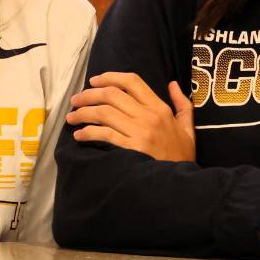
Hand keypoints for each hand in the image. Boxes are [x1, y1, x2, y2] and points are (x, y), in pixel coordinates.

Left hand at [66, 71, 195, 162]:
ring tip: (72, 117)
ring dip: (83, 112)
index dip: (109, 77)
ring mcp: (140, 132)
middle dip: (88, 95)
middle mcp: (149, 116)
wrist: (181, 182)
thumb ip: (182, 104)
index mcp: (160, 108)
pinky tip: (79, 135)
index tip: (94, 81)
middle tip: (76, 100)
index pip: (132, 82)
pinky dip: (88, 133)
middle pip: (112, 95)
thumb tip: (173, 84)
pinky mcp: (132, 148)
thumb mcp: (188, 127)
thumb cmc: (182, 156)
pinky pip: (104, 135)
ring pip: (104, 113)